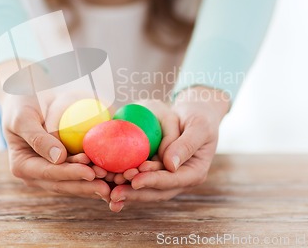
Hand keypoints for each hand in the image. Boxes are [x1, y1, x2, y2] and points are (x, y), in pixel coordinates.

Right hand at [0, 62, 110, 202]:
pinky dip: (98, 173)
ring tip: (115, 180)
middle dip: (86, 185)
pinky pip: (83, 170)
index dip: (70, 174)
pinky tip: (115, 172)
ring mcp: (53, 171)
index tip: (89, 172)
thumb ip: (37, 138)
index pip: (49, 173)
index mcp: (23, 166)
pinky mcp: (67, 164)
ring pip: (76, 181)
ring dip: (95, 183)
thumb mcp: (23, 117)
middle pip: (64, 183)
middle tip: (108, 184)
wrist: (29, 94)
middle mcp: (38, 174)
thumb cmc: (22, 102)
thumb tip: (59, 159)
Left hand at [108, 86, 230, 211]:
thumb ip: (186, 145)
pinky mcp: (154, 172)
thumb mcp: (198, 127)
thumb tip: (170, 166)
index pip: (172, 181)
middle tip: (114, 192)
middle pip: (156, 191)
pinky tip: (107, 183)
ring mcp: (166, 178)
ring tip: (108, 190)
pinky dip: (124, 182)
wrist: (193, 115)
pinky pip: (138, 179)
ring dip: (127, 191)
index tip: (135, 180)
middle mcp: (180, 180)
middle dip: (135, 193)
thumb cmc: (199, 117)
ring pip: (145, 189)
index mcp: (194, 172)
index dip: (153, 181)